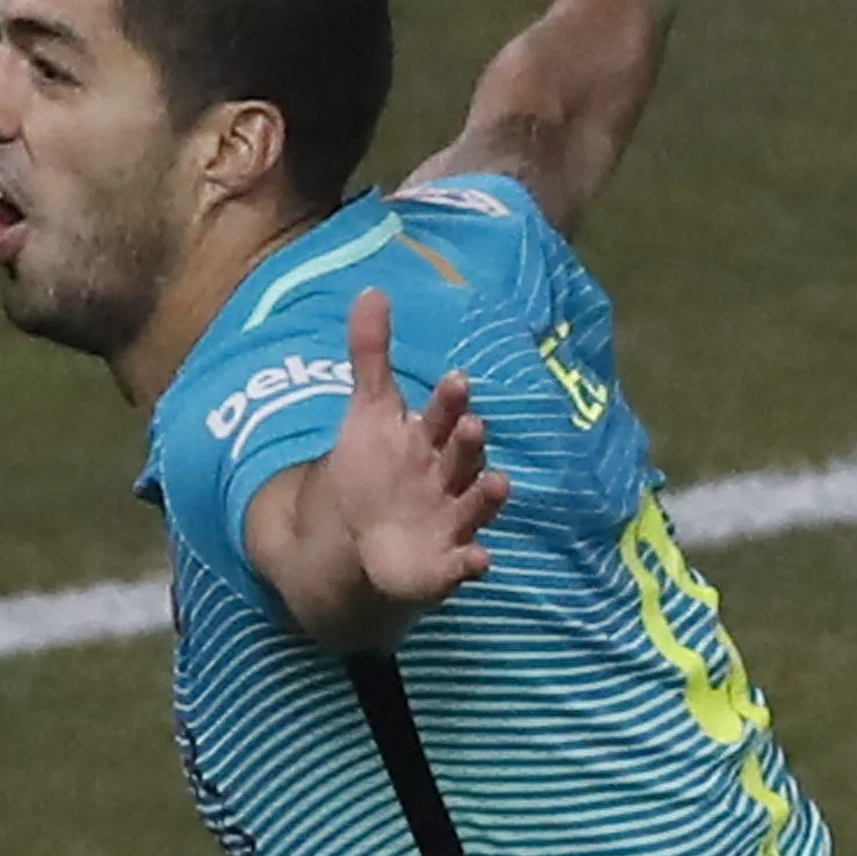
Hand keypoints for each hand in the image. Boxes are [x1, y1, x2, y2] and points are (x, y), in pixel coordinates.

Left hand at [316, 287, 505, 613]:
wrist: (358, 540)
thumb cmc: (374, 470)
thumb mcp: (368, 413)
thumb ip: (372, 356)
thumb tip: (371, 290)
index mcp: (432, 438)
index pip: (444, 413)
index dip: (449, 399)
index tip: (454, 379)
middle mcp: (449, 476)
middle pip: (462, 456)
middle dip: (468, 442)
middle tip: (471, 423)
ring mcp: (451, 520)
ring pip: (475, 505)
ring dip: (488, 496)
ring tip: (498, 483)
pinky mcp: (445, 565)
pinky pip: (464, 565)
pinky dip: (473, 564)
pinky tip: (481, 562)